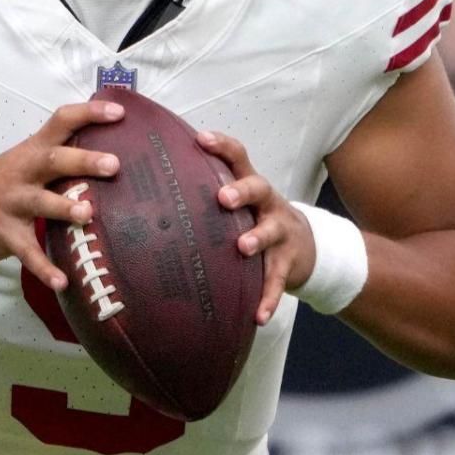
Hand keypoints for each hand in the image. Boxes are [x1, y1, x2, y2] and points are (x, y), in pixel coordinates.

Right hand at [0, 100, 124, 291]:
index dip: (88, 114)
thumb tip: (110, 151)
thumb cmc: (3, 184)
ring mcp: (12, 203)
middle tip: (113, 164)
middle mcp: (22, 172)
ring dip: (63, 207)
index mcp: (32, 150)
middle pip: (52, 160)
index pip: (61, 122)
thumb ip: (59, 156)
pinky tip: (62, 281)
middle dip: (83, 161)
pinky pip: (27, 252)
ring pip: (40, 202)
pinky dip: (44, 267)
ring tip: (87, 213)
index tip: (119, 112)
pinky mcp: (5, 234)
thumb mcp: (25, 161)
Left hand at [197, 130, 315, 324]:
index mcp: (250, 186)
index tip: (200, 138)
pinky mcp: (286, 263)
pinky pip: (276, 281)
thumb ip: (207, 190)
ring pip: (270, 232)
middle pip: (258, 188)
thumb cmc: (255, 218)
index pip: (238, 157)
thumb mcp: (240, 200)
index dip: (221, 146)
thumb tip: (150, 185)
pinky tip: (258, 316)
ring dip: (257, 238)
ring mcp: (280, 233)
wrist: (304, 245)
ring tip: (242, 247)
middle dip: (241, 191)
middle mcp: (267, 205)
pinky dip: (268, 298)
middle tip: (223, 197)